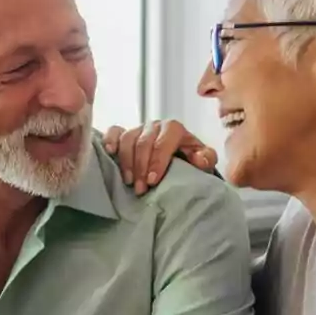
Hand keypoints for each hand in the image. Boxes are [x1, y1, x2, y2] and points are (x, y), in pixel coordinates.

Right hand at [102, 120, 217, 194]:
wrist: (179, 158)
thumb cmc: (190, 160)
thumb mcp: (203, 160)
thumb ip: (206, 158)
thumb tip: (199, 159)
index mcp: (174, 129)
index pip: (163, 142)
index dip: (157, 161)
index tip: (153, 182)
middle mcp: (155, 126)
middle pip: (143, 143)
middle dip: (141, 167)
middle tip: (140, 189)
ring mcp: (138, 128)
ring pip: (128, 139)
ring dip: (126, 162)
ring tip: (128, 181)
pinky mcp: (124, 133)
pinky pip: (115, 132)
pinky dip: (110, 140)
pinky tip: (109, 152)